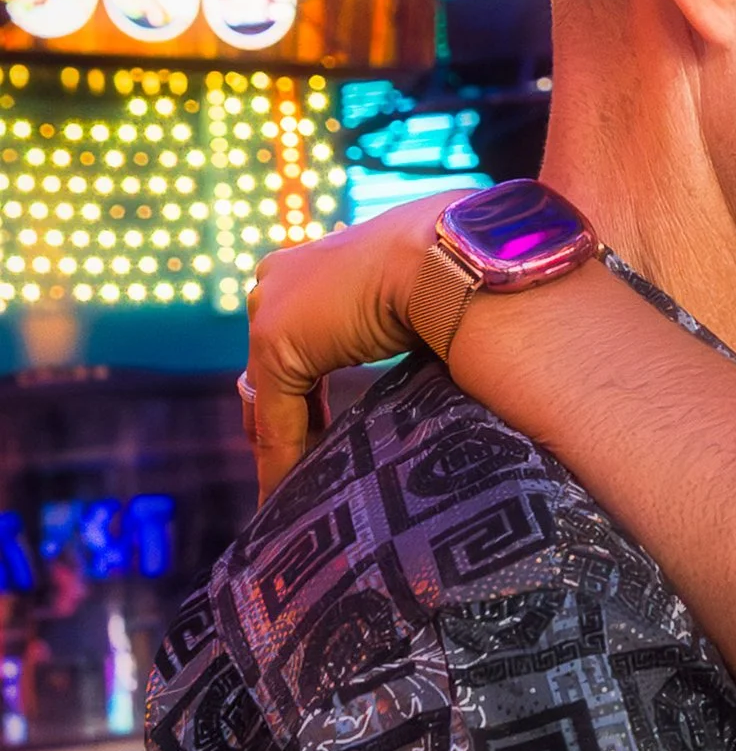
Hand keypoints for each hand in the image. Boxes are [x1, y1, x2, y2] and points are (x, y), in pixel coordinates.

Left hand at [244, 197, 441, 498]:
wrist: (447, 255)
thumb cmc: (450, 275)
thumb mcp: (411, 309)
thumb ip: (389, 330)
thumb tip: (424, 355)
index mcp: (314, 264)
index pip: (299, 342)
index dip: (308, 393)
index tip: (323, 430)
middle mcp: (282, 280)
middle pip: (273, 371)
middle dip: (289, 420)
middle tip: (302, 467)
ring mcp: (272, 309)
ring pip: (270, 398)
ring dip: (285, 447)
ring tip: (295, 494)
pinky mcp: (275, 341)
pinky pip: (275, 417)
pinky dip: (283, 459)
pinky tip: (291, 494)